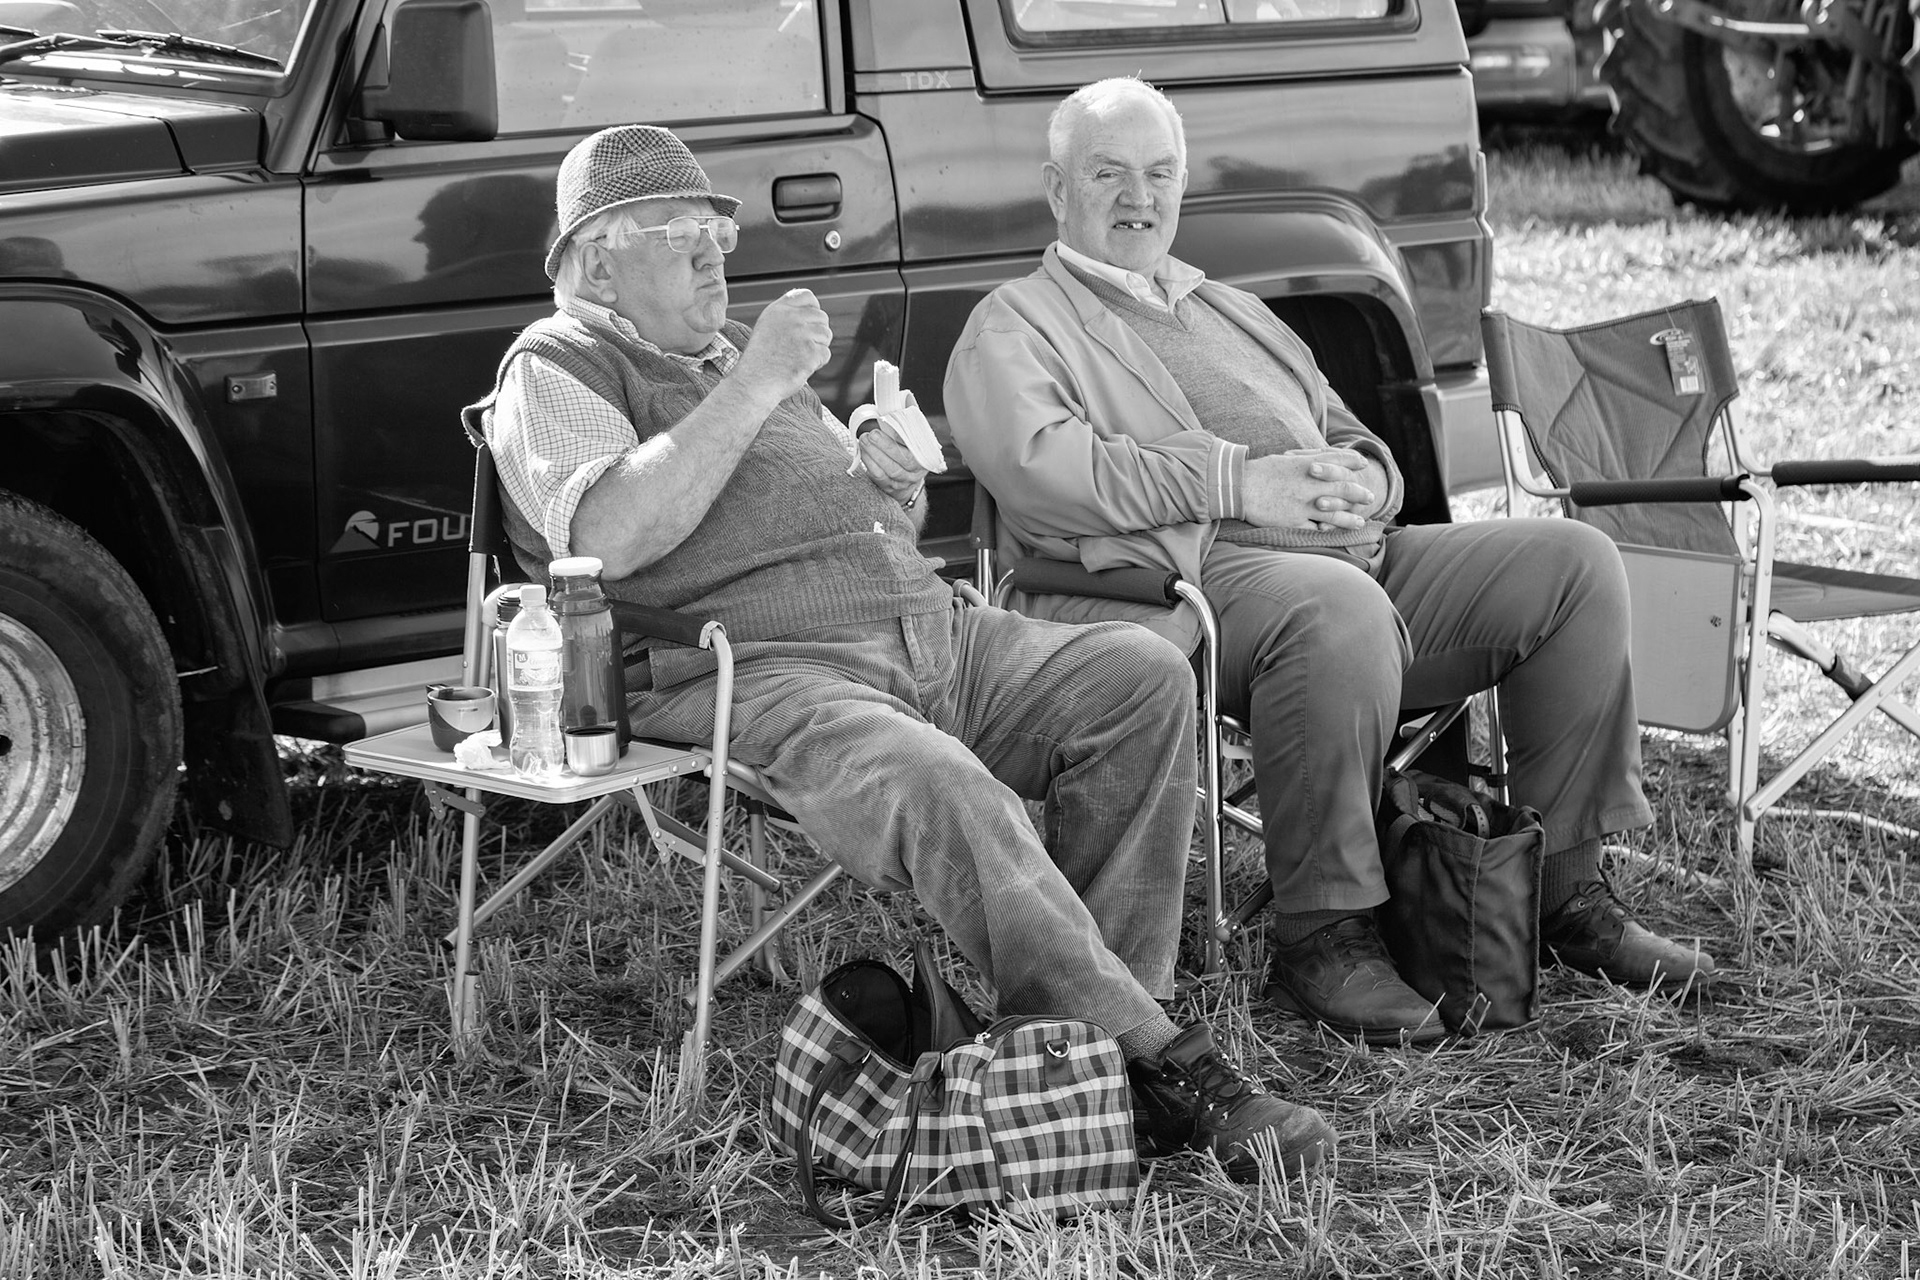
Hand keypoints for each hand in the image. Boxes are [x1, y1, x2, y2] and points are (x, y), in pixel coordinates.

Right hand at [735, 289, 831, 401]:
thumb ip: (788, 317)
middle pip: (821, 317)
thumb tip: (814, 314)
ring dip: (818, 348)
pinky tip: (801, 366)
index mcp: (779, 309)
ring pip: (826, 335)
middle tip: (801, 348)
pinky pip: (825, 353)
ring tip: (799, 357)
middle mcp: (791, 318)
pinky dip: (818, 363)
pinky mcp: (810, 352)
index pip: (807, 296)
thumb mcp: (768, 328)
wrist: (754, 383)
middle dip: (817, 333)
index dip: (813, 309)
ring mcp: (802, 334)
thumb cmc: (761, 360)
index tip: (809, 322)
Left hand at [856, 424, 927, 505]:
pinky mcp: (890, 487)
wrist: (906, 480)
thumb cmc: (907, 452)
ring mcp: (904, 481)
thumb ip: (910, 420)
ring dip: (874, 454)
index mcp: (926, 455)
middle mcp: (917, 470)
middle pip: (904, 459)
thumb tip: (905, 400)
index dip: (905, 437)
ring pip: (890, 469)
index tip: (890, 425)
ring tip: (864, 440)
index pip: (918, 446)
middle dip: (885, 445)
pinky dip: (869, 463)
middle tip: (871, 434)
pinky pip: (879, 477)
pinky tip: (863, 452)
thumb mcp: (913, 437)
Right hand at [1241, 448, 1376, 529]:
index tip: (1363, 464)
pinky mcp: (1292, 522)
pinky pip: (1314, 529)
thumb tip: (1326, 455)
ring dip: (1350, 518)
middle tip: (1370, 497)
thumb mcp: (1287, 458)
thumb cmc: (1261, 471)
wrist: (1238, 487)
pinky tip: (1333, 533)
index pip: (1337, 462)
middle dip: (1360, 494)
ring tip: (1360, 521)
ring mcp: (1302, 505)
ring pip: (1334, 513)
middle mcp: (1310, 485)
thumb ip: (1308, 457)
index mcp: (1307, 466)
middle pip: (1343, 489)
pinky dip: (1326, 531)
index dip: (1352, 462)